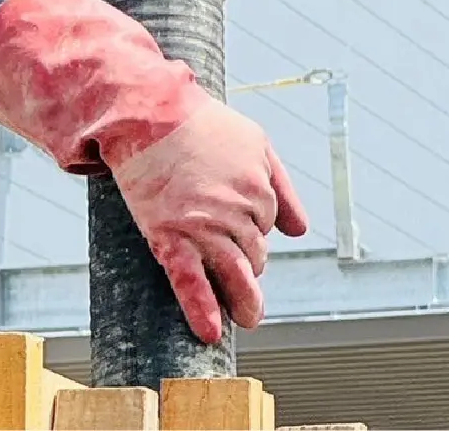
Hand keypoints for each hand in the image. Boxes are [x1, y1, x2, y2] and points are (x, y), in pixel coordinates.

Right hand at [0, 0, 309, 341]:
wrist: (148, 114)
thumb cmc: (202, 127)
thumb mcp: (256, 145)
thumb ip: (283, 187)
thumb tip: (300, 230)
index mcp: (259, 187)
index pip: (266, 226)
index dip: (251, 228)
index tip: (235, 226)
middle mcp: (237, 210)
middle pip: (253, 253)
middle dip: (247, 262)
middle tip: (239, 271)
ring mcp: (203, 226)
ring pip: (233, 272)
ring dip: (243, 300)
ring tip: (248, 318)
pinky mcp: (169, 236)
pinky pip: (190, 281)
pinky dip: (202, 308)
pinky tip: (210, 332)